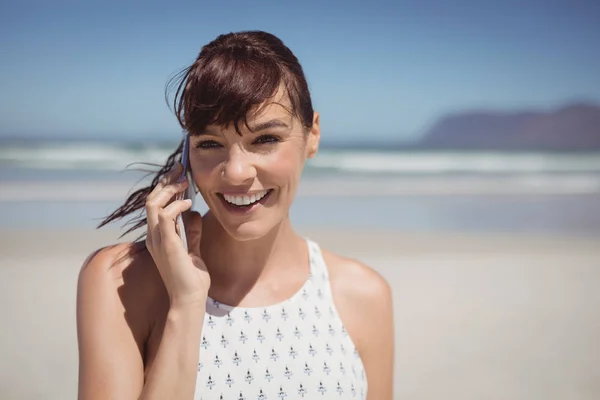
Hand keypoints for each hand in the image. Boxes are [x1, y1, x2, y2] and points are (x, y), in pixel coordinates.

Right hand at [145, 163, 209, 307]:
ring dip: (169, 190)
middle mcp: (153, 237)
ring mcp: (157, 240)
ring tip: (185, 183)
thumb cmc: (192, 279)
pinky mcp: (167, 244)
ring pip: (153, 204)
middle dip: (166, 182)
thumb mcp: (193, 250)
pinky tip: (189, 203)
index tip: (180, 174)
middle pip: (151, 200)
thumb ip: (191, 232)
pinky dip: (176, 205)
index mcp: (158, 237)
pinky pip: (165, 215)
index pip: (155, 205)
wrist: (191, 299)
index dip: (165, 187)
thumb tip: (193, 213)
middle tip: (182, 170)